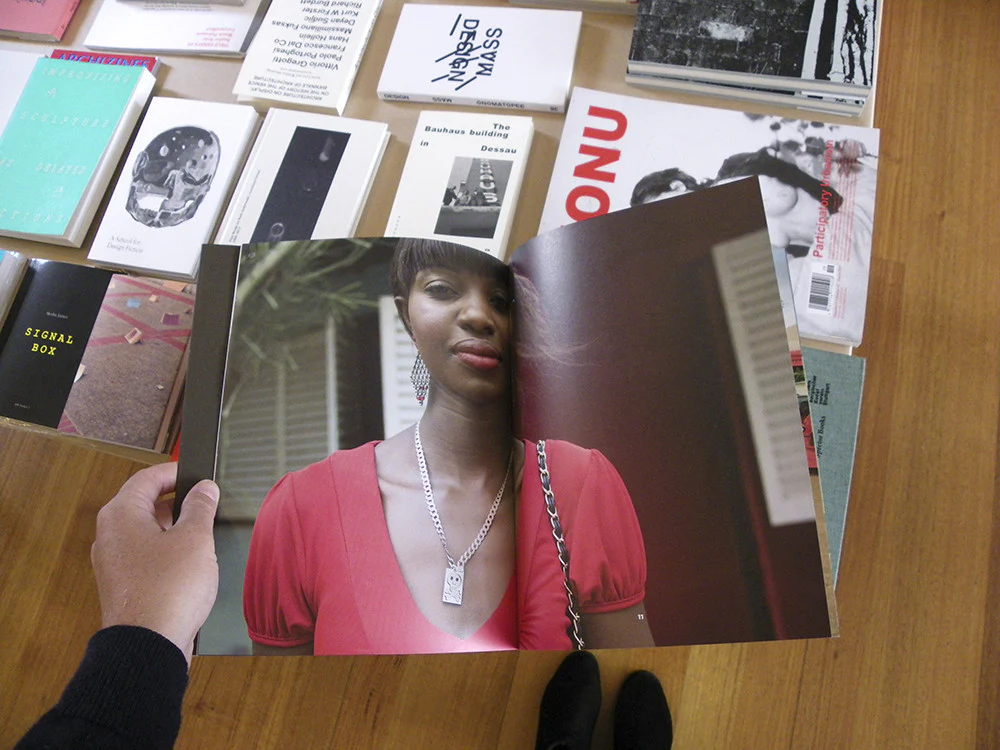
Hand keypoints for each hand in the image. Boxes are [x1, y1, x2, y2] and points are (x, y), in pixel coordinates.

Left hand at [91, 462, 219, 664]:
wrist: (148, 647)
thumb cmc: (169, 587)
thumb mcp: (195, 539)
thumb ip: (200, 507)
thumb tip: (204, 488)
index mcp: (121, 514)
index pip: (147, 478)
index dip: (176, 472)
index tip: (200, 474)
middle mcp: (110, 535)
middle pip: (144, 504)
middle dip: (177, 501)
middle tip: (207, 503)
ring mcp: (113, 562)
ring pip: (145, 531)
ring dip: (173, 528)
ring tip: (204, 533)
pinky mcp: (122, 585)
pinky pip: (145, 556)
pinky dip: (166, 551)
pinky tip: (191, 563)